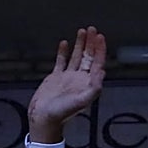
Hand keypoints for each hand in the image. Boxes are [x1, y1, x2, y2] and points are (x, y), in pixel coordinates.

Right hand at [27, 26, 105, 142]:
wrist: (44, 118)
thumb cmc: (62, 113)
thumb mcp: (81, 101)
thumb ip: (94, 87)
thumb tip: (103, 71)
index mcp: (87, 84)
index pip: (97, 63)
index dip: (100, 50)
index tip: (100, 37)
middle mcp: (80, 79)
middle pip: (89, 57)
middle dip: (91, 43)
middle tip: (92, 29)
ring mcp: (68, 78)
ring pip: (76, 57)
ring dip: (80, 44)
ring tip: (82, 31)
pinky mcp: (56, 77)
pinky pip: (61, 61)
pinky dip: (63, 52)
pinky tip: (64, 43)